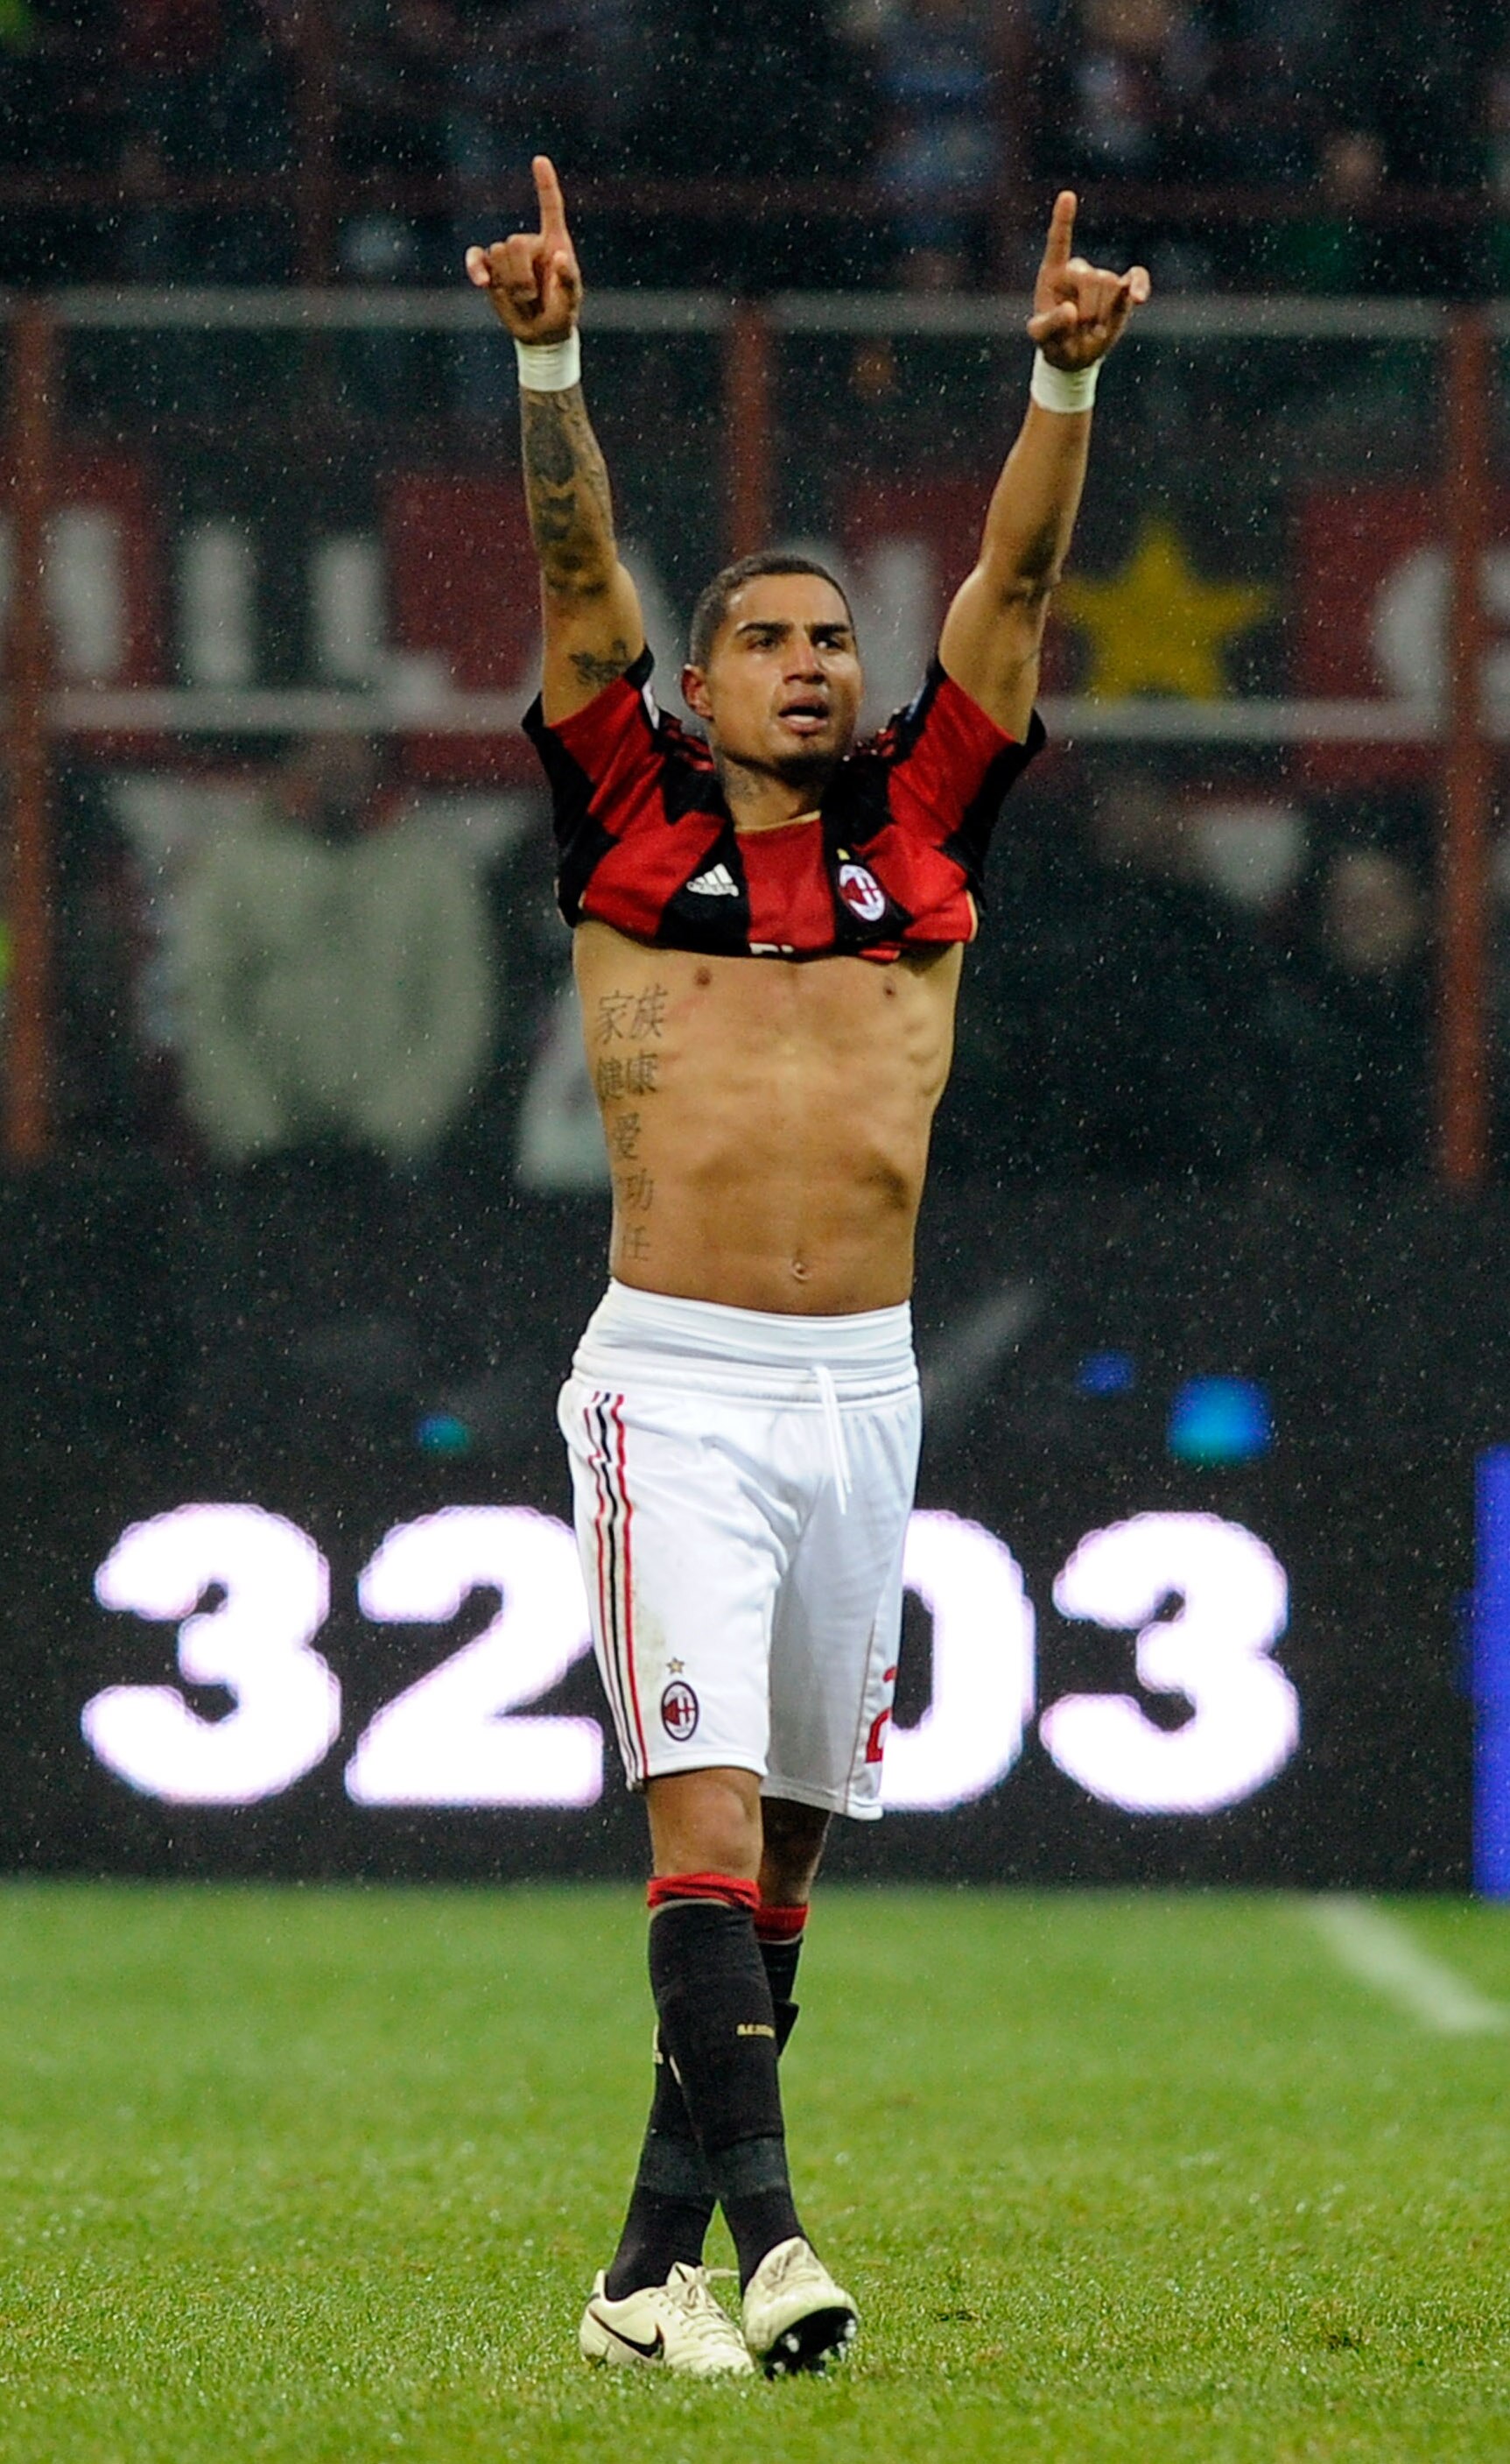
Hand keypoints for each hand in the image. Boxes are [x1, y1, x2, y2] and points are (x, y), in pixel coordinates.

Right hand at [465, 154, 581, 342]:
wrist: (542, 333)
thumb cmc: (562, 312)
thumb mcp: (572, 300)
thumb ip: (569, 279)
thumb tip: (558, 256)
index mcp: (554, 241)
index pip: (550, 207)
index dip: (545, 184)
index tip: (539, 160)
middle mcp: (530, 243)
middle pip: (516, 242)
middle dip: (522, 275)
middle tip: (533, 298)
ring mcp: (508, 256)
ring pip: (498, 253)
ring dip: (510, 282)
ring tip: (524, 300)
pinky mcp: (490, 269)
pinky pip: (476, 257)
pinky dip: (475, 267)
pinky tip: (482, 282)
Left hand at [1027, 191, 1149, 370]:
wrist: (1074, 355)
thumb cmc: (1053, 340)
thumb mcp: (1041, 338)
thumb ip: (1049, 326)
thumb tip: (1071, 311)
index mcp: (1053, 273)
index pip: (1058, 242)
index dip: (1063, 220)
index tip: (1067, 196)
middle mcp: (1078, 270)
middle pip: (1089, 277)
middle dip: (1085, 310)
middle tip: (1078, 330)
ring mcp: (1102, 279)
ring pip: (1108, 286)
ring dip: (1101, 315)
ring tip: (1091, 330)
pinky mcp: (1122, 291)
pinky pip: (1136, 278)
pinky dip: (1139, 286)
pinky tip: (1138, 298)